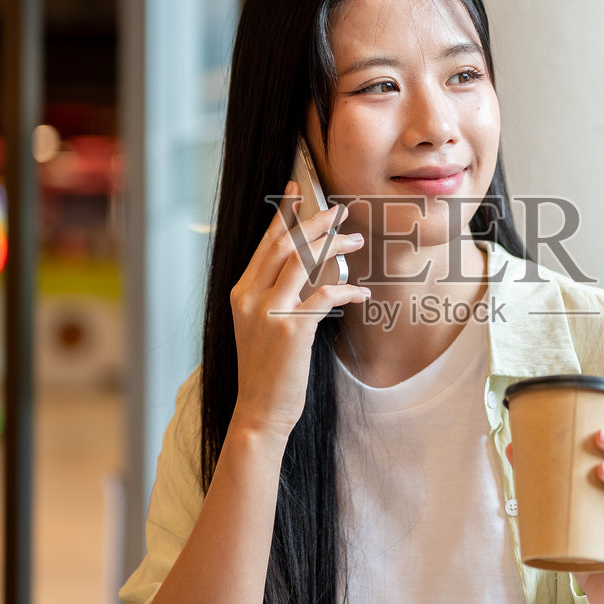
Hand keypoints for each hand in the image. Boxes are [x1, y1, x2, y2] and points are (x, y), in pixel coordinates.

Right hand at [229, 182, 369, 441]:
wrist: (259, 411)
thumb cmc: (266, 371)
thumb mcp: (262, 326)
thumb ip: (276, 295)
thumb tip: (307, 267)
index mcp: (241, 293)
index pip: (264, 244)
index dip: (282, 215)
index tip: (297, 192)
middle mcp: (250, 297)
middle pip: (284, 244)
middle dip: (314, 222)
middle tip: (340, 210)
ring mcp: (268, 312)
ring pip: (302, 261)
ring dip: (333, 246)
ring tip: (356, 241)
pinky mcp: (290, 330)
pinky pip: (323, 296)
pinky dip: (346, 289)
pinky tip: (363, 291)